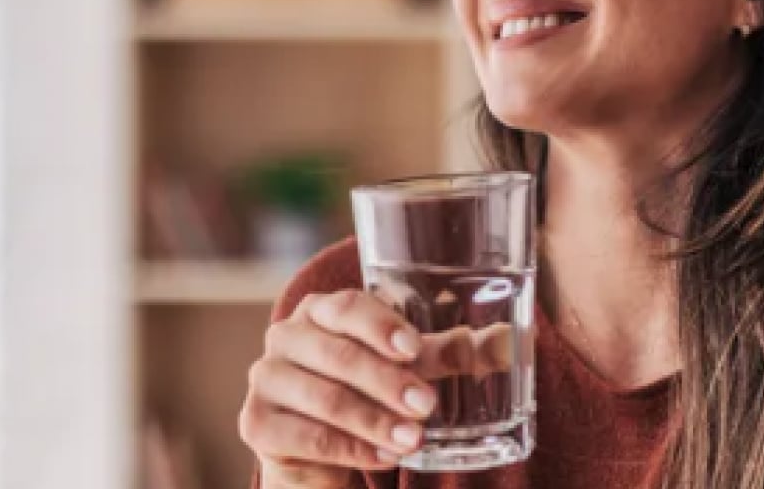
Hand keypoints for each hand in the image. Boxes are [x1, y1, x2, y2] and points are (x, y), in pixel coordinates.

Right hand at [239, 289, 437, 488]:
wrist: (315, 449)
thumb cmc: (364, 391)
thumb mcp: (405, 367)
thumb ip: (447, 354)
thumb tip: (506, 344)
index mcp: (319, 310)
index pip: (347, 306)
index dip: (380, 326)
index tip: (413, 349)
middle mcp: (285, 336)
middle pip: (339, 355)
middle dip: (387, 382)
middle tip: (426, 405)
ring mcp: (266, 378)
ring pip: (326, 399)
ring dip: (374, 421)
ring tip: (413, 439)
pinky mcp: (257, 423)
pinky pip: (309, 437)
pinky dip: (352, 449)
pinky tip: (384, 457)